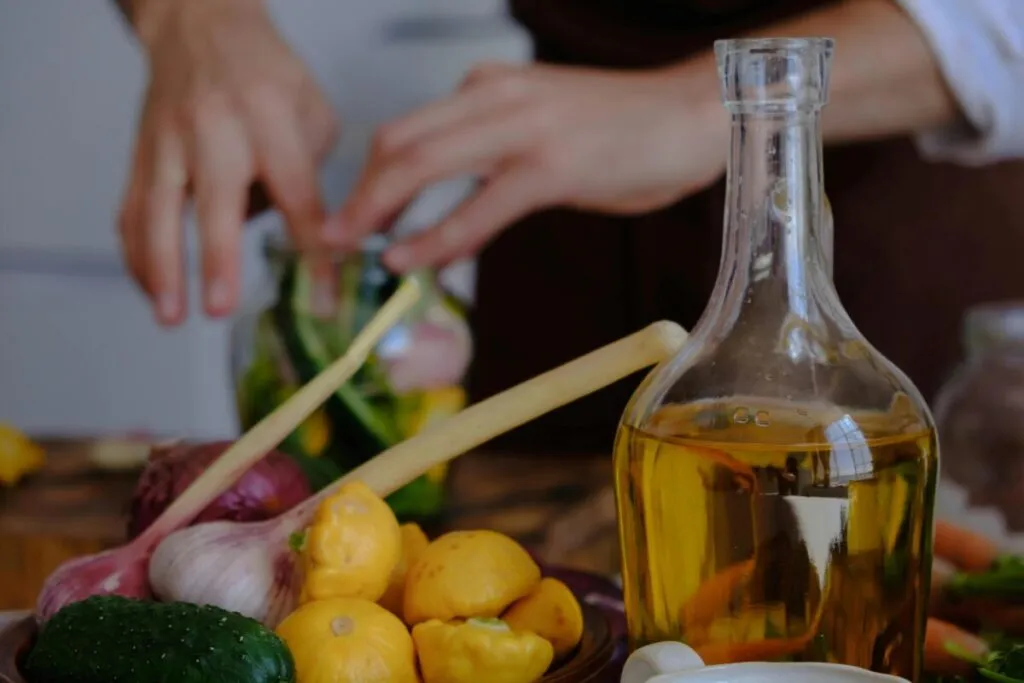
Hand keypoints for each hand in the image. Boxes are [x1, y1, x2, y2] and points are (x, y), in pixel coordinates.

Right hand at [119, 0, 338, 324]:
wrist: (198, 24)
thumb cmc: (265, 75)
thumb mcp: (313, 114)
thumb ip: (311, 177)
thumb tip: (304, 242)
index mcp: (269, 119)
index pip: (298, 196)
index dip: (312, 251)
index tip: (322, 299)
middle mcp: (215, 129)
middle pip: (215, 201)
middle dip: (215, 259)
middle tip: (218, 308)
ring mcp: (169, 142)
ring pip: (157, 210)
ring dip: (161, 268)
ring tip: (170, 315)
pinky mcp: (141, 154)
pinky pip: (132, 209)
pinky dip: (137, 254)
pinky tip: (152, 289)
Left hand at [329, 61, 726, 272]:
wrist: (693, 116)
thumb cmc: (625, 132)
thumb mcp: (544, 133)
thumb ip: (494, 159)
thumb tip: (454, 213)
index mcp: (489, 88)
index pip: (407, 130)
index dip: (369, 177)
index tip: (353, 216)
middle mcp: (494, 97)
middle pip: (397, 143)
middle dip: (357, 195)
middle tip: (332, 238)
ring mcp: (521, 128)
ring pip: (422, 166)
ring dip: (378, 213)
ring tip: (353, 251)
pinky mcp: (549, 166)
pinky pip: (476, 208)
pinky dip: (434, 238)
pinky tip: (410, 261)